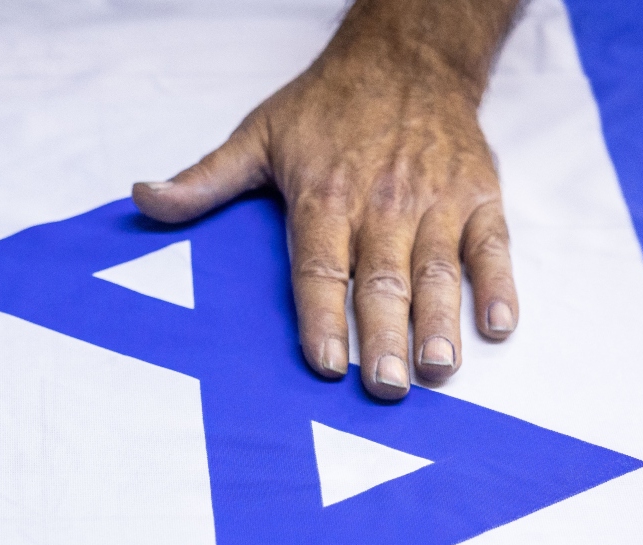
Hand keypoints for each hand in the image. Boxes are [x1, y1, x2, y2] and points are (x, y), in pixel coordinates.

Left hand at [133, 0, 520, 399]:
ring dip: (440, 323)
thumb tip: (142, 200)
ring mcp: (436, 202)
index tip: (326, 365)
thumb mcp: (257, 135)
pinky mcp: (479, 196)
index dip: (323, 318)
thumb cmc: (327, 106)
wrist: (408, 55)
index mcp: (326, 197)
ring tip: (439, 371)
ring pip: (438, 272)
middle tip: (386, 389)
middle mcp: (383, 203)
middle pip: (382, 282)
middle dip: (385, 339)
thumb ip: (204, 181)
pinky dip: (500, 286)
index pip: (320, 269)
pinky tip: (497, 326)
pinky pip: (493, 247)